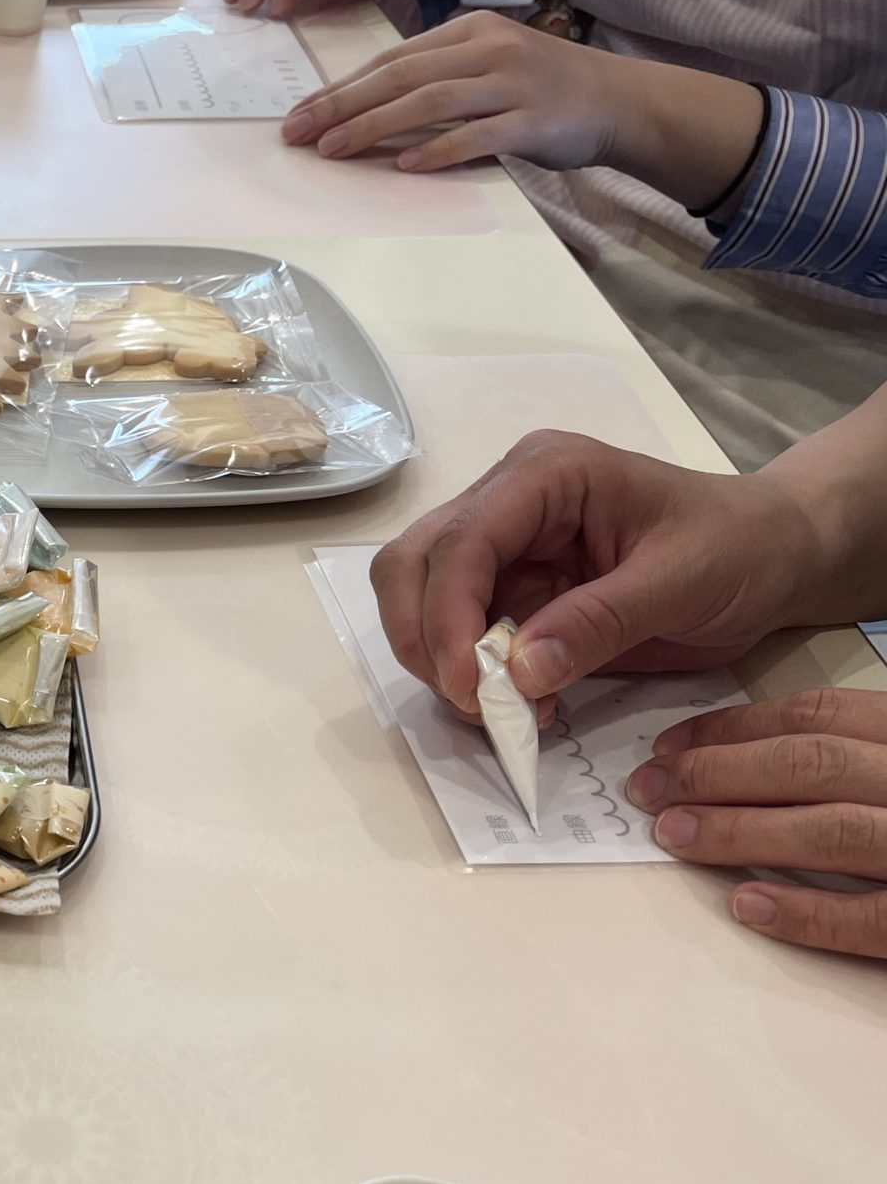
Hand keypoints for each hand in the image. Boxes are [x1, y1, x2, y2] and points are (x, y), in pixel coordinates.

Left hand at [280, 10, 632, 171]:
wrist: (618, 100)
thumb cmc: (542, 88)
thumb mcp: (487, 65)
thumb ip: (436, 77)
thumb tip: (366, 105)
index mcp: (470, 30)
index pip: (391, 59)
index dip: (342, 87)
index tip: (300, 112)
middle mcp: (489, 49)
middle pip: (400, 77)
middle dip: (342, 105)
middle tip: (297, 132)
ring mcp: (513, 83)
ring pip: (430, 102)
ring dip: (375, 127)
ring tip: (334, 148)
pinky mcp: (533, 120)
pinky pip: (477, 135)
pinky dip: (438, 150)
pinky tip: (405, 165)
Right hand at [369, 431, 817, 718]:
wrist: (771, 558)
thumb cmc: (739, 547)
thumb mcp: (684, 579)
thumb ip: (601, 621)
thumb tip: (519, 673)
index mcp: (545, 476)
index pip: (462, 539)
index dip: (448, 614)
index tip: (469, 686)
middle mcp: (505, 503)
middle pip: (413, 564)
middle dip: (424, 637)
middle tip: (470, 701)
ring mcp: (502, 549)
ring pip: (419, 601)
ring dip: (441, 661)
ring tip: (501, 708)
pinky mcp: (510, 594)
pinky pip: (461, 638)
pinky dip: (472, 678)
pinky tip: (523, 703)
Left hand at [629, 690, 886, 958]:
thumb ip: (850, 760)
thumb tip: (747, 764)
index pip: (820, 718)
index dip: (733, 729)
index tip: (668, 747)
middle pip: (813, 766)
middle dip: (717, 774)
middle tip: (647, 791)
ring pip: (834, 832)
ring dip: (743, 832)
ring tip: (674, 837)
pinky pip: (873, 917)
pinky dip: (808, 911)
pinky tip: (746, 905)